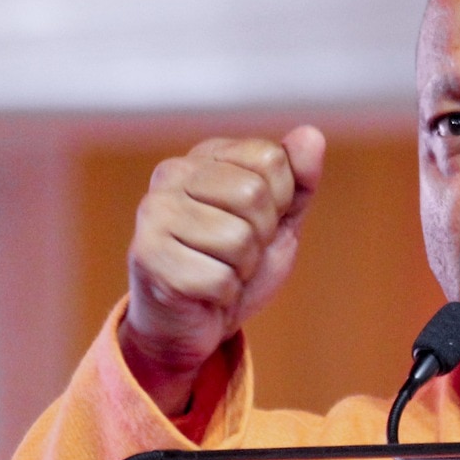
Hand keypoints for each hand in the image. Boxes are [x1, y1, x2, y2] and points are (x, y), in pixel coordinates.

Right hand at [118, 126, 325, 414]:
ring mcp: (153, 214)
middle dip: (260, 236)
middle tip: (238, 253)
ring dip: (241, 268)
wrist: (194, 324)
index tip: (257, 221)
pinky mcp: (147, 257)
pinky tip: (203, 293)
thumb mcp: (280, 221)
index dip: (280, 200)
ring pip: (237, 238)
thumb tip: (312, 135)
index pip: (271, 159)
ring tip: (220, 270)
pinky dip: (224, 294)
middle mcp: (171, 175)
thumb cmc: (237, 265)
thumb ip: (299, 180)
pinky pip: (218, 278)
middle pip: (254, 194)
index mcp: (206, 157)